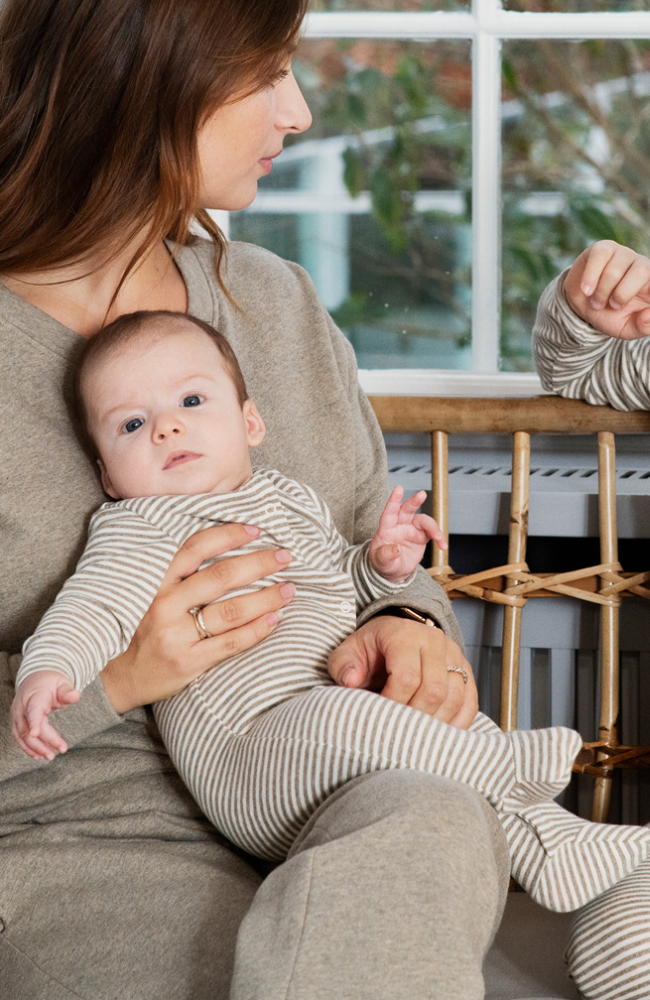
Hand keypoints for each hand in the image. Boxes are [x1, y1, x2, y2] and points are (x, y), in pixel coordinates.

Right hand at [11, 670, 79, 760]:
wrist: (35, 679)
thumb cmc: (51, 683)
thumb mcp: (62, 684)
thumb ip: (67, 692)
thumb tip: (76, 696)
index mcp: (34, 696)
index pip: (33, 710)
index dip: (34, 722)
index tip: (35, 734)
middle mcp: (22, 706)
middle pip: (28, 727)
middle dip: (42, 742)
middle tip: (59, 751)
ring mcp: (17, 715)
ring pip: (22, 735)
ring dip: (35, 748)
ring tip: (50, 756)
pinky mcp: (17, 722)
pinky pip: (19, 737)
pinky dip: (27, 747)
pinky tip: (38, 755)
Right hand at [100, 523, 294, 712]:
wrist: (113, 678)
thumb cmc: (138, 630)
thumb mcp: (147, 594)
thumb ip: (178, 575)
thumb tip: (224, 550)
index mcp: (156, 582)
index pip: (196, 547)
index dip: (229, 534)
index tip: (256, 530)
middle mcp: (165, 604)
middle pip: (222, 576)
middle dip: (259, 562)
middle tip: (286, 556)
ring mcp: (176, 634)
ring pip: (232, 609)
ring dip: (267, 597)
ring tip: (289, 589)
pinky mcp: (188, 661)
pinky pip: (231, 642)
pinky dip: (257, 629)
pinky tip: (275, 619)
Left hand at [327, 617, 476, 728]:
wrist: (396, 633)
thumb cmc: (373, 647)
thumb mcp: (349, 650)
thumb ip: (344, 665)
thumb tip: (351, 682)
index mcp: (404, 634)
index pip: (407, 677)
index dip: (394, 703)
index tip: (380, 716)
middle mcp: (434, 642)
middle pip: (434, 690)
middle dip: (415, 717)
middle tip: (398, 732)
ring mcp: (454, 656)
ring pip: (455, 698)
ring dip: (436, 724)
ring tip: (415, 736)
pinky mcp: (465, 671)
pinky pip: (469, 702)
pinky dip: (457, 723)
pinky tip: (439, 735)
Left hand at [369, 487, 446, 582]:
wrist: (394, 571)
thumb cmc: (383, 562)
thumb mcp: (381, 562)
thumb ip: (386, 555)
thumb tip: (395, 549)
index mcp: (386, 528)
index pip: (389, 512)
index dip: (393, 500)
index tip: (398, 489)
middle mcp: (400, 525)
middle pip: (407, 509)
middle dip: (414, 501)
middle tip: (422, 495)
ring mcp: (412, 529)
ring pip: (423, 520)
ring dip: (432, 527)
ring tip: (438, 537)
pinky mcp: (422, 536)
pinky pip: (433, 533)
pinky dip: (439, 537)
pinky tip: (442, 545)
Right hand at [564, 241, 649, 339]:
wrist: (582, 306)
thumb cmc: (610, 316)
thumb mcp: (627, 328)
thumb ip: (643, 326)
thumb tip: (649, 315)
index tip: (645, 308)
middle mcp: (642, 265)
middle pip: (641, 271)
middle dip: (621, 295)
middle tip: (612, 306)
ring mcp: (623, 254)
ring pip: (614, 270)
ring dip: (601, 293)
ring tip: (596, 303)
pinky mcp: (603, 249)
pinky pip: (599, 258)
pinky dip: (590, 278)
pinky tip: (587, 290)